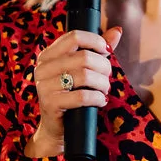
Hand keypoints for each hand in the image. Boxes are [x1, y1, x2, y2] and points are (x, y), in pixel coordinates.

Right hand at [25, 26, 122, 156]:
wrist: (57, 129)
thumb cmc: (71, 96)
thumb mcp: (82, 70)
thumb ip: (98, 50)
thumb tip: (118, 30)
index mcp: (48, 55)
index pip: (74, 36)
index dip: (95, 41)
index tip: (106, 51)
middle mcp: (42, 68)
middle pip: (84, 57)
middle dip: (103, 67)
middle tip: (107, 77)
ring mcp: (44, 86)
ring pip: (85, 76)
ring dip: (102, 84)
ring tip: (105, 90)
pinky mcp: (50, 104)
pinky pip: (82, 96)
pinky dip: (97, 98)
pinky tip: (100, 101)